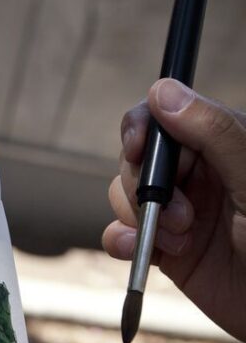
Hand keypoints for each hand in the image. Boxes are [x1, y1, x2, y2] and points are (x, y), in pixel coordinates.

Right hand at [102, 78, 245, 342]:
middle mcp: (198, 175)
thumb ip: (215, 133)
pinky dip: (120, 241)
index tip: (136, 147)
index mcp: (223, 146)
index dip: (142, 128)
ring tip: (178, 242)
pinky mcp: (165, 250)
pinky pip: (121, 234)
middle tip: (183, 215)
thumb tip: (163, 90)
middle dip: (147, 185)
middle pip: (139, 158)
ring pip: (126, 194)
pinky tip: (136, 252)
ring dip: (140, 217)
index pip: (165, 118)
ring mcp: (179, 212)